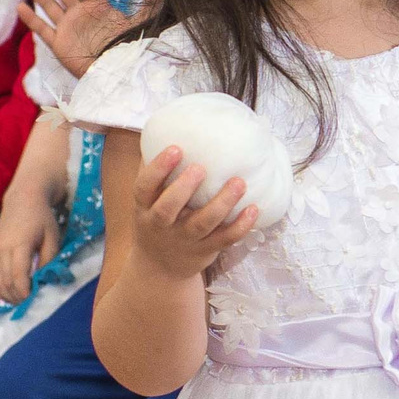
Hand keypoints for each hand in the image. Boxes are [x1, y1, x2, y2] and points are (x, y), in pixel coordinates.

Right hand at [0, 184, 64, 301]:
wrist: (23, 199)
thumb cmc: (42, 218)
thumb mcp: (52, 238)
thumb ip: (48, 260)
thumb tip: (42, 281)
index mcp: (20, 244)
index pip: (18, 275)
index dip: (24, 291)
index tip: (31, 299)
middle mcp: (3, 248)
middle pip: (5, 281)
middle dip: (15, 297)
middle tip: (26, 303)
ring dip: (4, 294)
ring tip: (17, 301)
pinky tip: (5, 292)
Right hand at [19, 0, 132, 77]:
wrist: (119, 73)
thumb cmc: (129, 47)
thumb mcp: (141, 22)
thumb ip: (150, 2)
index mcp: (98, 7)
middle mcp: (81, 15)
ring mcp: (68, 28)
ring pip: (48, 4)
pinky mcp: (59, 44)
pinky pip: (42, 29)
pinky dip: (31, 19)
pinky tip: (20, 6)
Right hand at [129, 144, 257, 280]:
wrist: (160, 268)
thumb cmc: (157, 221)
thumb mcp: (147, 200)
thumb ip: (156, 171)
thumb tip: (171, 129)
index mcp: (144, 207)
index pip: (144, 188)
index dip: (157, 169)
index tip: (175, 148)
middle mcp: (161, 225)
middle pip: (167, 209)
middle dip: (183, 188)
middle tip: (200, 168)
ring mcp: (185, 240)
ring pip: (202, 224)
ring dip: (221, 204)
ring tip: (238, 183)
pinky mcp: (206, 251)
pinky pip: (224, 240)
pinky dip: (240, 226)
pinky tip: (254, 209)